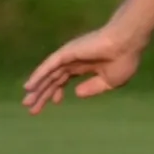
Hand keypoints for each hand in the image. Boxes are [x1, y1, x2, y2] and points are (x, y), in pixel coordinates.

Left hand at [23, 26, 143, 113]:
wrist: (127, 44)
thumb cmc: (123, 61)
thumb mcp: (109, 81)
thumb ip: (93, 88)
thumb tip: (76, 94)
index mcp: (84, 67)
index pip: (64, 80)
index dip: (58, 91)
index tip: (55, 103)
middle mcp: (72, 61)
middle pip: (53, 79)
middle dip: (43, 94)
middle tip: (30, 108)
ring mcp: (68, 56)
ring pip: (48, 75)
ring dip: (37, 88)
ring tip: (26, 102)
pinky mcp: (66, 53)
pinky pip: (48, 66)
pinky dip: (38, 76)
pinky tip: (29, 87)